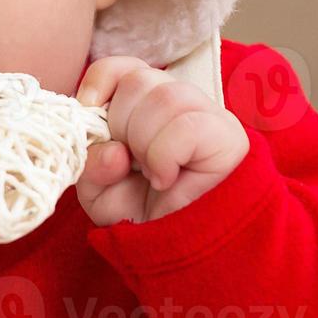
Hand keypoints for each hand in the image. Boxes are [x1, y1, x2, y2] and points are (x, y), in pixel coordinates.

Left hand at [74, 56, 249, 225]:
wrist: (182, 252)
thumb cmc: (145, 214)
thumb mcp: (100, 193)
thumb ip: (91, 166)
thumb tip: (112, 150)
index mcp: (145, 103)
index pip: (121, 66)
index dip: (100, 82)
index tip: (89, 112)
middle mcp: (178, 101)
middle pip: (140, 79)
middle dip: (122, 124)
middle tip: (131, 162)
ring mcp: (207, 115)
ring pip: (164, 96)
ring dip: (145, 142)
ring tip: (151, 173)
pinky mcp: (228, 135)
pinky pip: (187, 125)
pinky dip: (165, 155)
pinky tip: (167, 180)